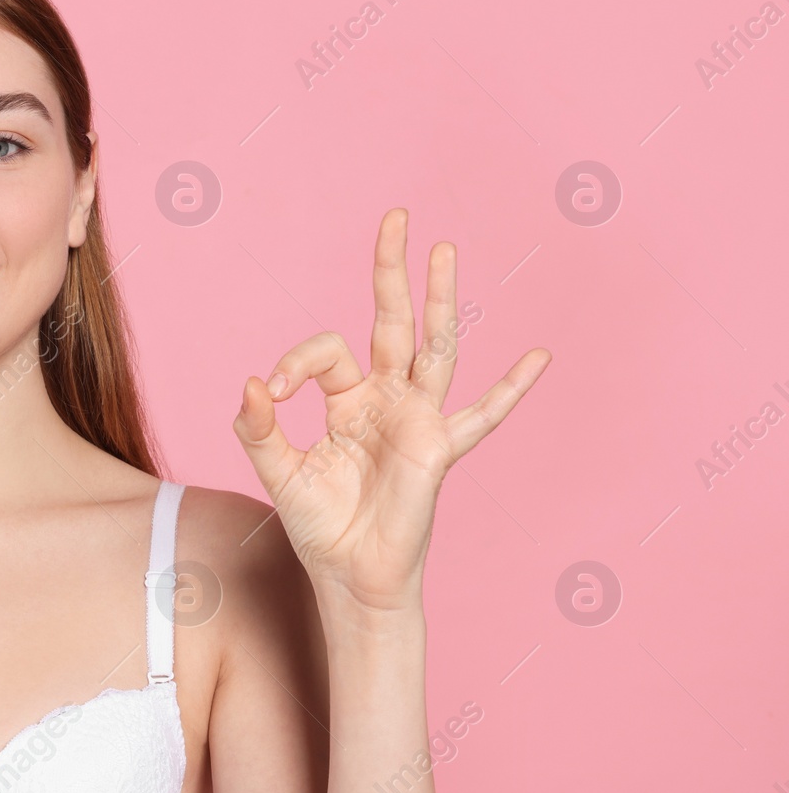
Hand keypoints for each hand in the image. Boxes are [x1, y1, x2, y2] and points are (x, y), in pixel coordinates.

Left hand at [232, 208, 549, 613]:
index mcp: (347, 400)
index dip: (294, 362)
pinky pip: (481, 416)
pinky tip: (539, 357)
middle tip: (395, 217)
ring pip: (436, 346)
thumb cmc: (319, 524)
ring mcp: (417, 419)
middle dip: (391, 271)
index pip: (324, 353)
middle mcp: (386, 399)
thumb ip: (260, 428)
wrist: (350, 575)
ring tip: (444, 250)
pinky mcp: (437, 448)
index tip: (270, 391)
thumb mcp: (278, 472)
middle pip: (392, 321)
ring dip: (441, 299)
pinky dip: (511, 389)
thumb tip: (251, 383)